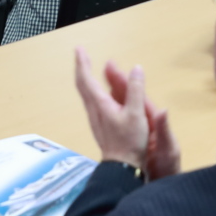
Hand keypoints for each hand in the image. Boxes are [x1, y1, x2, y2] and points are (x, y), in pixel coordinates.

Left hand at [75, 48, 178, 177]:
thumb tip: (136, 69)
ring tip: (90, 67)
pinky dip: (93, 88)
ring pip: (86, 93)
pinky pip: (93, 100)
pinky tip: (100, 90)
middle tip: (82, 54)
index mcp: (100, 104)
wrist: (121, 167)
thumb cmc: (129, 141)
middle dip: (82, 67)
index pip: (86, 79)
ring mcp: (95, 118)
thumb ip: (136, 90)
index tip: (79, 49)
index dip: (82, 63)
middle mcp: (94, 109)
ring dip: (87, 77)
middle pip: (82, 84)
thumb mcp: (136, 114)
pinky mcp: (101, 124)